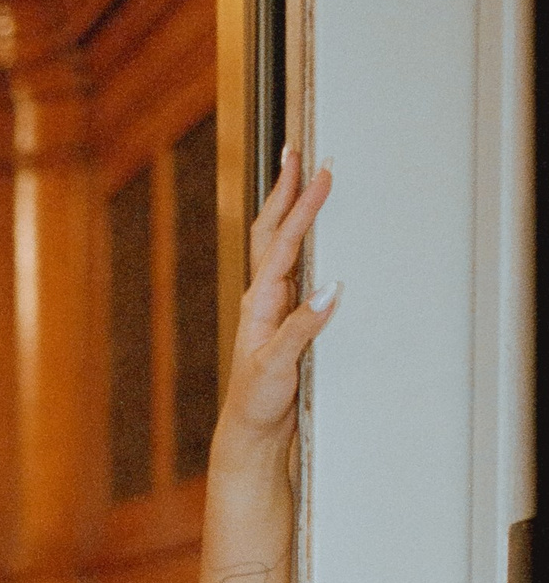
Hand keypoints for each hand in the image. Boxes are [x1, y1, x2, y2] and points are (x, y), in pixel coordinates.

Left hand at [214, 146, 337, 466]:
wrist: (251, 431)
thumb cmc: (258, 402)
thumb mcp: (279, 367)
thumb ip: (302, 329)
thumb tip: (329, 289)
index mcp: (260, 302)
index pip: (283, 243)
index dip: (302, 207)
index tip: (319, 174)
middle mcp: (263, 297)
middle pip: (272, 230)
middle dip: (284, 189)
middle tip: (297, 151)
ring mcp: (273, 305)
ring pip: (280, 244)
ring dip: (291, 208)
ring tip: (302, 175)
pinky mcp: (285, 318)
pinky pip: (295, 266)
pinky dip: (303, 239)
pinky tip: (315, 230)